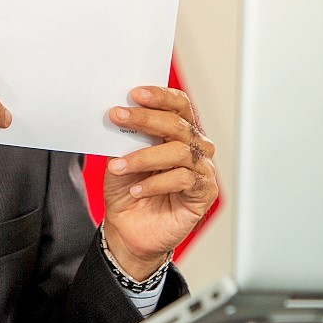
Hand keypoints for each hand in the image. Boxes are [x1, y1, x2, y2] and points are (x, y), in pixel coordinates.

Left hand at [102, 86, 217, 279]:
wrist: (128, 228)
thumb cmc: (128, 189)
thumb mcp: (121, 156)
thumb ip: (126, 136)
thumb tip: (120, 113)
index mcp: (178, 131)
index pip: (178, 104)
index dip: (159, 96)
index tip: (134, 93)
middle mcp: (195, 146)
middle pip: (177, 124)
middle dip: (145, 118)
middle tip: (117, 116)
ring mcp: (202, 169)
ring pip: (178, 151)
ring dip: (143, 157)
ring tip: (118, 166)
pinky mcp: (204, 192)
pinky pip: (183, 179)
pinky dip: (156, 183)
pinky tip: (137, 190)